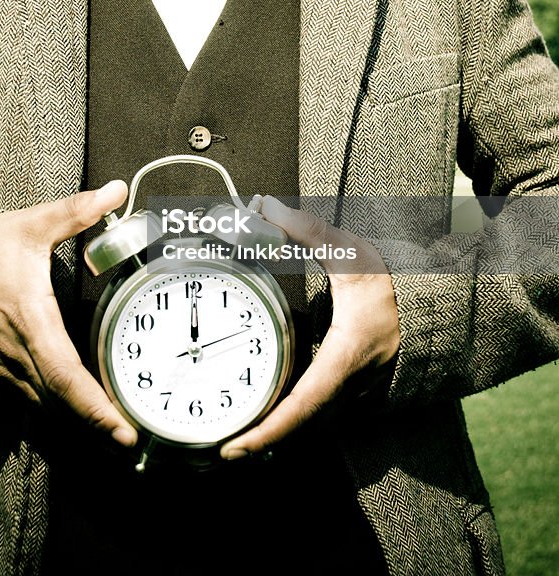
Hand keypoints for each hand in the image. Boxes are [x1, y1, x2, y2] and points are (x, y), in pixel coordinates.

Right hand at [0, 181, 137, 446]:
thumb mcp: (34, 224)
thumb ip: (77, 210)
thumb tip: (116, 190)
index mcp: (32, 322)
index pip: (67, 377)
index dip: (95, 407)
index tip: (122, 430)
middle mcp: (17, 352)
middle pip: (60, 401)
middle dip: (96, 423)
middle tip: (130, 439)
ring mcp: (3, 363)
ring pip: (43, 403)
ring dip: (75, 418)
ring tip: (112, 429)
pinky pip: (27, 396)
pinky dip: (54, 407)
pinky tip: (74, 408)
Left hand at [220, 197, 399, 459]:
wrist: (436, 305)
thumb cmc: (397, 284)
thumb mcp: (353, 255)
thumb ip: (310, 231)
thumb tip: (268, 206)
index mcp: (345, 357)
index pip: (302, 406)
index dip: (267, 431)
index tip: (235, 449)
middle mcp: (347, 383)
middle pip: (298, 424)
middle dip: (259, 440)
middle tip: (220, 448)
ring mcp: (350, 390)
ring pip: (307, 420)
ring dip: (272, 431)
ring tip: (232, 436)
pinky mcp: (348, 385)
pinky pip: (314, 408)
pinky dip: (287, 416)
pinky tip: (262, 409)